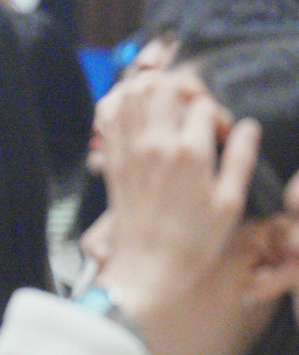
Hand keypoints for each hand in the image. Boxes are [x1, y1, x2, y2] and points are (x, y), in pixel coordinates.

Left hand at [91, 69, 264, 337]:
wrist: (147, 269)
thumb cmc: (194, 241)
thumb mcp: (230, 202)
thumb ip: (240, 158)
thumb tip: (249, 127)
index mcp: (190, 152)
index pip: (202, 105)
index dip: (216, 114)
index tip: (220, 136)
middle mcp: (155, 145)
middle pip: (162, 85)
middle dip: (182, 89)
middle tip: (191, 111)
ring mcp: (128, 151)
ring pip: (129, 94)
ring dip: (149, 91)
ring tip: (165, 108)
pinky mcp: (110, 162)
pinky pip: (105, 118)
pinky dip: (117, 105)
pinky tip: (133, 114)